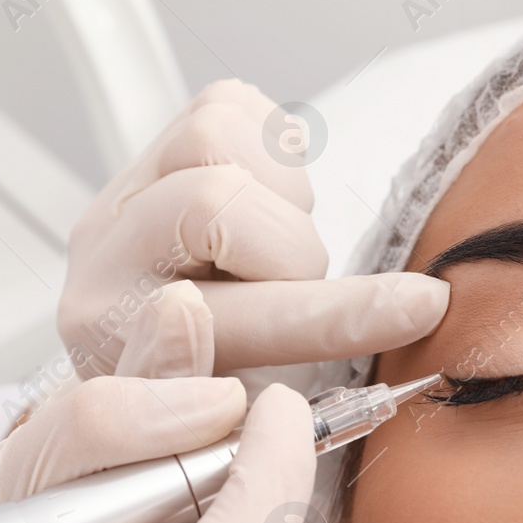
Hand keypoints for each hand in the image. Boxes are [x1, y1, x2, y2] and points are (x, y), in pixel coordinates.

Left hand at [58, 78, 446, 381]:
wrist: (184, 348)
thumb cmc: (225, 391)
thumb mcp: (262, 418)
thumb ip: (297, 386)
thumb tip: (416, 304)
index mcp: (116, 341)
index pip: (233, 318)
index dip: (334, 314)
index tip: (421, 306)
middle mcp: (101, 258)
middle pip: (214, 201)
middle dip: (293, 248)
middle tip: (306, 285)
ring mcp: (123, 191)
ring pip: (213, 136)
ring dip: (281, 192)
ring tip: (282, 241)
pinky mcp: (155, 145)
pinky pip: (227, 104)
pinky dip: (273, 145)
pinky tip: (271, 200)